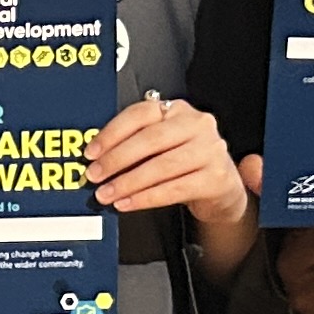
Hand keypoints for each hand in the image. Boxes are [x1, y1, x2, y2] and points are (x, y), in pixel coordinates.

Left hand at [86, 96, 249, 231]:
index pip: (140, 114)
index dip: (112, 133)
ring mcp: (210, 150)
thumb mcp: (163, 145)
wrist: (222, 187)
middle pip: (150, 139)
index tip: (91, 152)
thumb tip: (98, 159)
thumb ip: (135, 144)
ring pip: (161, 166)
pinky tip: (128, 203)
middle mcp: (196, 125)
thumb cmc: (186, 163)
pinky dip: (146, 198)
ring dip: (128, 183)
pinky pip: (174, 189)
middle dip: (116, 160)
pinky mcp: (216, 177)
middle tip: (95, 175)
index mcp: (177, 110)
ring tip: (107, 194)